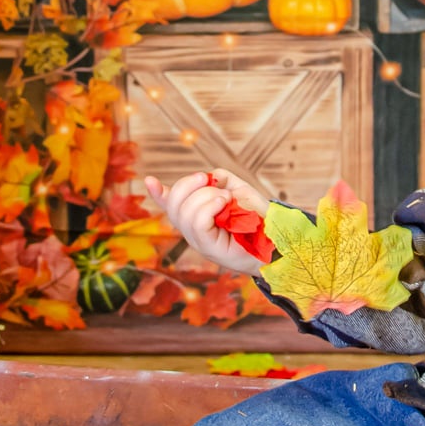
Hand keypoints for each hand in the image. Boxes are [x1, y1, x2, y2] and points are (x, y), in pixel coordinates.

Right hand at [144, 168, 271, 273]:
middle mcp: (192, 230)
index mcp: (196, 216)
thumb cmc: (257, 216)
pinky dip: (209, 206)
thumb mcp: (236, 190)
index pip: (170, 205)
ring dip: (205, 195)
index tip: (149, 180)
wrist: (275, 238)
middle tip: (207, 178)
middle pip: (173, 204)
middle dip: (187, 184)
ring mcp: (198, 240)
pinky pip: (197, 223)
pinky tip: (224, 202)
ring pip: (184, 212)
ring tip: (225, 197)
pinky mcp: (209, 248)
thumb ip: (218, 180)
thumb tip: (207, 177)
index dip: (158, 193)